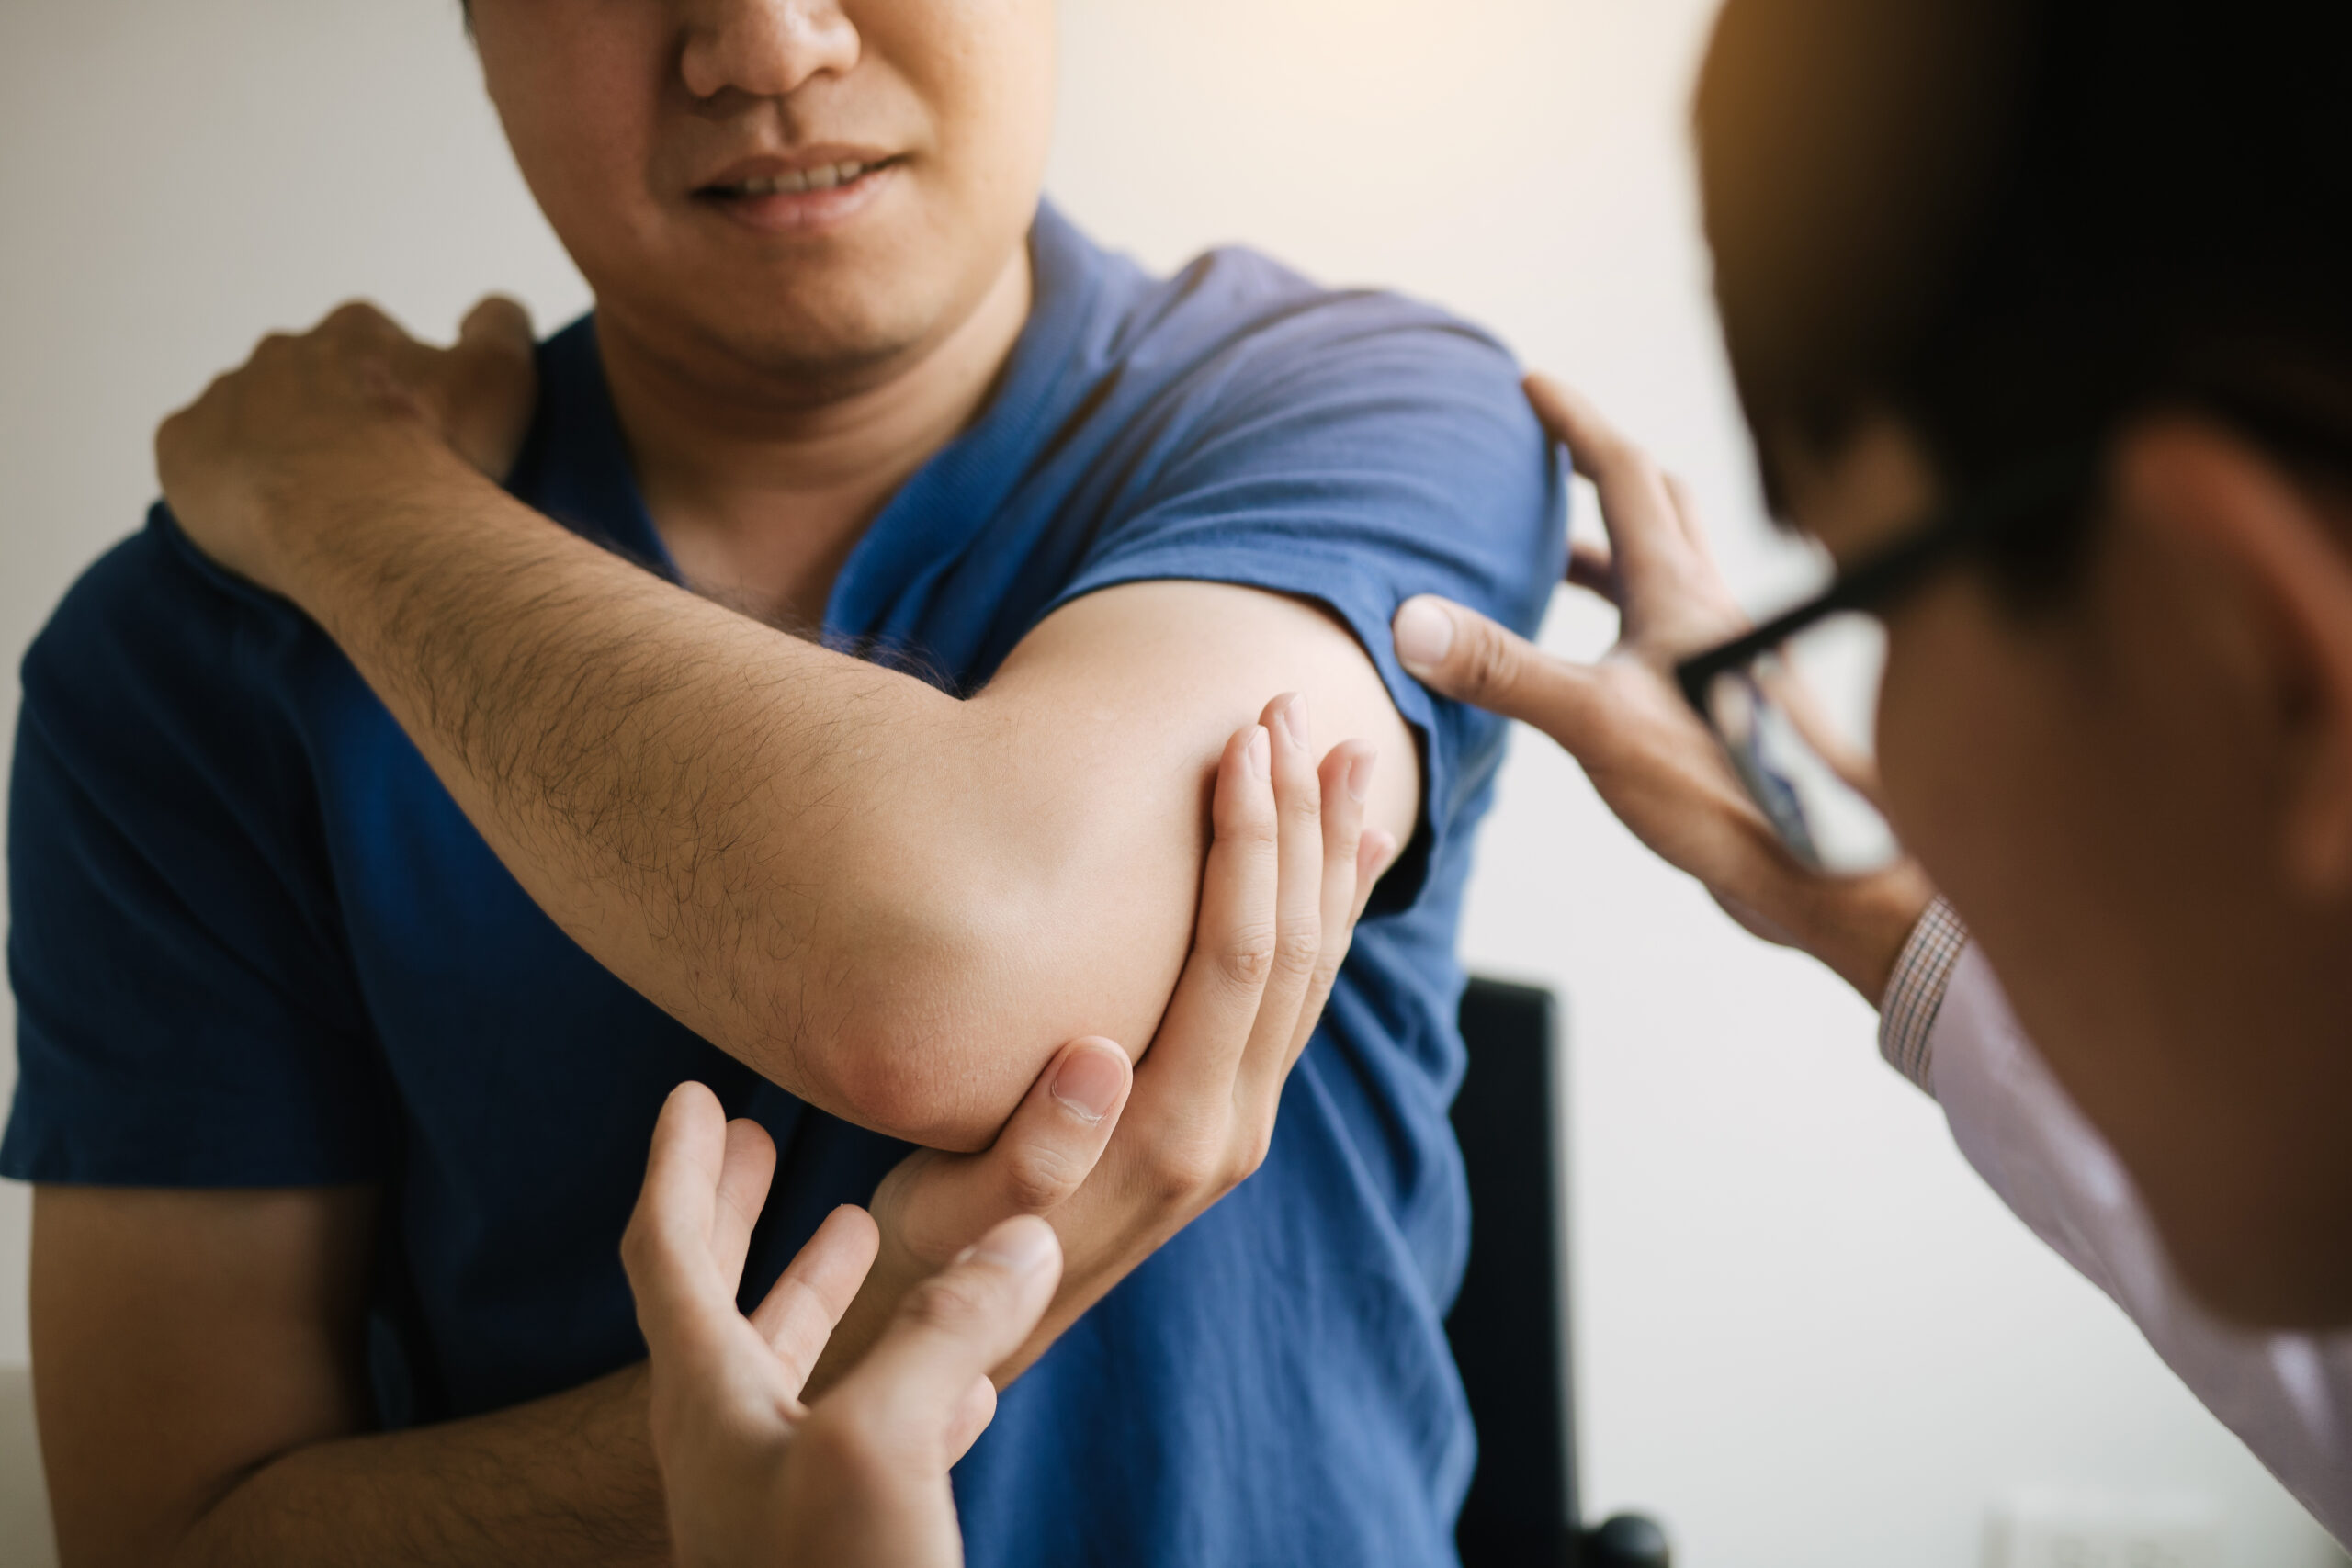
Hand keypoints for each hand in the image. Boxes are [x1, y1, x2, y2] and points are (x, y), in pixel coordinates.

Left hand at [154, 296, 537, 597]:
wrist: (368, 522)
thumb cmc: (439, 452)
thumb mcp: (502, 375)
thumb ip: (500, 327)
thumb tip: (490, 309)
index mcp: (355, 331)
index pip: (376, 355)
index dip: (399, 401)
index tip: (416, 446)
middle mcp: (283, 349)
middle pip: (308, 385)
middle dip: (332, 424)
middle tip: (368, 485)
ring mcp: (227, 396)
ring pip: (251, 423)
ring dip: (277, 454)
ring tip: (316, 514)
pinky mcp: (182, 446)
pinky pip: (196, 461)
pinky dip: (223, 485)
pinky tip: (261, 521)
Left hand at [622, 1081, 1061, 1567]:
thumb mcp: (878, 1444)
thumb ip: (947, 1331)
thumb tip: (1024, 1240)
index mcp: (712, 1401)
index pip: (665, 1255)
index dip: (681, 1171)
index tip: (693, 1097)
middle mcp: (737, 1443)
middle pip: (722, 1303)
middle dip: (741, 1217)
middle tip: (757, 1140)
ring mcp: (785, 1504)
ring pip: (797, 1370)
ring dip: (821, 1293)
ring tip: (860, 1226)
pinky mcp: (843, 1551)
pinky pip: (864, 1438)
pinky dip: (902, 1377)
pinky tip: (965, 1375)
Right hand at [811, 692, 1397, 1394]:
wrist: (957, 1344)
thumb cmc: (930, 1264)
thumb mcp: (949, 1219)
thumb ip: (1030, 1152)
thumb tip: (1099, 1056)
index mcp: (1170, 1136)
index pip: (1236, 961)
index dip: (1247, 841)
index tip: (1243, 737)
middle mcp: (1226, 1131)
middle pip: (1294, 950)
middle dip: (1299, 821)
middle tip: (1295, 707)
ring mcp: (1235, 1129)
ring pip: (1310, 971)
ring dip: (1326, 859)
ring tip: (1345, 758)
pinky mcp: (1221, 1123)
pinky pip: (1293, 1003)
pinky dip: (1320, 920)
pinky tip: (1336, 865)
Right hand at [1391, 374, 1932, 1000]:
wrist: (1819, 866)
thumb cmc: (1725, 790)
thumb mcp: (1594, 723)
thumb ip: (1502, 669)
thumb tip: (1411, 620)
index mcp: (1678, 591)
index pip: (1624, 473)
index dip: (1575, 422)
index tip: (1531, 384)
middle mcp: (1705, 609)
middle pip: (1658, 505)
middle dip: (1601, 467)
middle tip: (1552, 448)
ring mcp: (1720, 660)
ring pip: (1665, 572)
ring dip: (1610, 547)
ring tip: (1554, 553)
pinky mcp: (1721, 709)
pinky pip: (1666, 635)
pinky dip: (1625, 620)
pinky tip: (1603, 664)